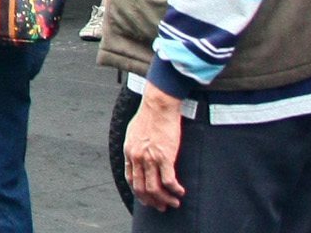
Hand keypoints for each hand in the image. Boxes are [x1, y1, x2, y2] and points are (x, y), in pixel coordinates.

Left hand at [124, 89, 186, 210]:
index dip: (138, 192)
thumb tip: (139, 154)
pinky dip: (175, 190)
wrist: (158, 105)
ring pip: (155, 188)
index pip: (131, 179)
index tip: (147, 198)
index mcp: (129, 152)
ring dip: (165, 199)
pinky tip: (181, 192)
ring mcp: (150, 158)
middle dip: (151, 201)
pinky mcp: (165, 156)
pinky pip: (169, 181)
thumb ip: (135, 146)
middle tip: (161, 207)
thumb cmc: (149, 115)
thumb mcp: (134, 132)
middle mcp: (137, 157)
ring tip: (174, 203)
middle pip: (141, 188)